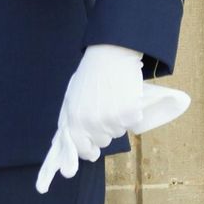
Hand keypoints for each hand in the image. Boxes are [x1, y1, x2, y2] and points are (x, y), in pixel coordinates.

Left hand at [35, 44, 143, 193]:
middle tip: (104, 109)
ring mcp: (110, 119)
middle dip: (103, 131)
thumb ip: (72, 121)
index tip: (92, 147)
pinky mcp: (128, 114)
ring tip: (114, 100)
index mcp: (73, 118)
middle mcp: (91, 122)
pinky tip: (125, 98)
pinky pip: (131, 123)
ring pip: (117, 132)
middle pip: (102, 142)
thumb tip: (74, 145)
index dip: (88, 149)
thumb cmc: (90, 75)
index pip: (81, 149)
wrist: (109, 54)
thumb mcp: (72, 98)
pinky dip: (131, 114)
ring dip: (117, 121)